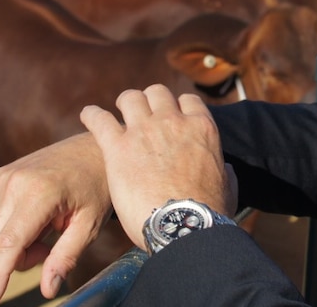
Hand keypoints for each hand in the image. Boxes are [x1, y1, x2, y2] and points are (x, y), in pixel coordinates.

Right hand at [0, 132, 111, 305]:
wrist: (93, 149)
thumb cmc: (97, 186)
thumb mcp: (90, 224)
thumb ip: (66, 256)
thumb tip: (48, 289)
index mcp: (40, 193)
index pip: (9, 243)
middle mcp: (16, 182)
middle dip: (18, 256)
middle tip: (50, 246)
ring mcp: (5, 176)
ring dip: (14, 241)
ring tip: (48, 227)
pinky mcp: (1, 175)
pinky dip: (9, 226)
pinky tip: (36, 216)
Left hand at [80, 84, 236, 252]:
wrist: (184, 225)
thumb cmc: (208, 211)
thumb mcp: (228, 185)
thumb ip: (225, 170)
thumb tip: (226, 169)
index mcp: (201, 127)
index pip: (187, 100)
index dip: (177, 106)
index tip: (171, 116)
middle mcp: (173, 121)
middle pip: (157, 92)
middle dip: (149, 101)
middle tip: (142, 114)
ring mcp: (144, 131)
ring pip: (130, 98)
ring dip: (124, 104)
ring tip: (116, 113)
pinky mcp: (118, 147)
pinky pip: (99, 119)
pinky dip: (92, 115)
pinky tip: (88, 115)